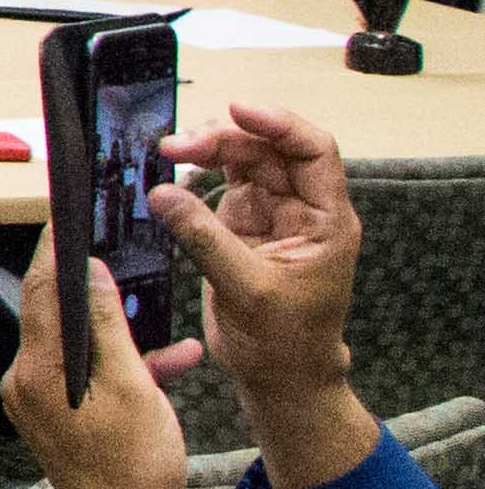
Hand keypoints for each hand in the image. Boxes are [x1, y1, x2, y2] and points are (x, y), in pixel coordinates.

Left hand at [0, 235, 193, 488]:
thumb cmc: (135, 469)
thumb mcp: (133, 387)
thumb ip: (110, 326)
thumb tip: (93, 274)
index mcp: (36, 370)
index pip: (40, 291)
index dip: (55, 251)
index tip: (66, 219)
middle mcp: (25, 380)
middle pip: (54, 314)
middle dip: (91, 286)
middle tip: (115, 252)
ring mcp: (37, 400)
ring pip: (78, 344)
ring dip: (120, 332)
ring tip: (160, 322)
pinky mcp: (56, 415)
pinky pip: (86, 373)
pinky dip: (121, 364)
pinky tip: (166, 361)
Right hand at [161, 100, 362, 418]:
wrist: (279, 377)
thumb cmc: (284, 341)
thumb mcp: (247, 288)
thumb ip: (204, 237)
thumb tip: (161, 193)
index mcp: (326, 221)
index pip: (313, 152)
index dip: (280, 124)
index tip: (238, 111)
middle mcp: (302, 210)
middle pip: (269, 151)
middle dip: (226, 138)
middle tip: (178, 144)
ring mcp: (271, 216)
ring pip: (242, 162)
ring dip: (206, 151)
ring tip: (169, 152)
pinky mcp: (241, 227)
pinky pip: (220, 184)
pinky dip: (196, 174)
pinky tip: (172, 174)